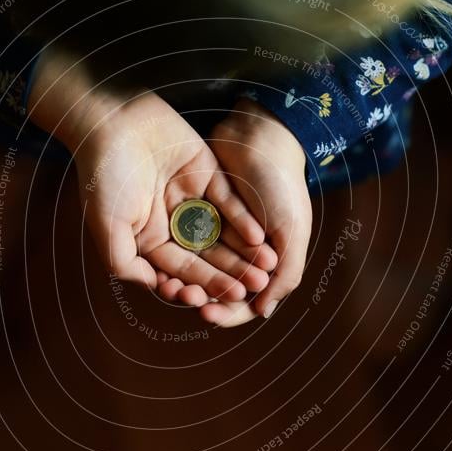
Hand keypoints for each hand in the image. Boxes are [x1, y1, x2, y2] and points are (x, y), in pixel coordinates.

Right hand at [29, 52, 273, 297]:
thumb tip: (155, 288)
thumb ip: (126, 263)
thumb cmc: (103, 175)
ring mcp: (192, 198)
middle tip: (254, 288)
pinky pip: (229, 202)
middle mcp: (173, 222)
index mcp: (150, 239)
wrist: (111, 120)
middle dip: (230, 273)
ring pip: (222, 232)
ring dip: (243, 252)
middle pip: (207, 256)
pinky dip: (242, 219)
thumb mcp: (106, 227)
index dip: (202, 286)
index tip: (223, 301)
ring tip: (264, 270)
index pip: (181, 270)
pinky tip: (257, 237)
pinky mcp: (208, 174)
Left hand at [170, 97, 311, 325]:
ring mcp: (217, 230)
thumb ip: (286, 272)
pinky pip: (183, 240)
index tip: (209, 314)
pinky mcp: (198, 212)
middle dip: (198, 294)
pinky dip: (174, 253)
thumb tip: (263, 311)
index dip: (226, 310)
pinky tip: (159, 263)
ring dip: (182, 278)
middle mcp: (240, 249)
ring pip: (195, 264)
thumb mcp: (292, 230)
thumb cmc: (282, 185)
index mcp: (267, 259)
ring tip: (168, 285)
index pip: (244, 298)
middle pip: (215, 284)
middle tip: (183, 297)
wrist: (261, 137)